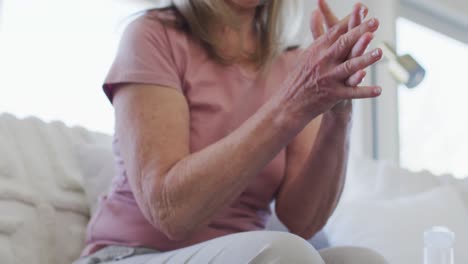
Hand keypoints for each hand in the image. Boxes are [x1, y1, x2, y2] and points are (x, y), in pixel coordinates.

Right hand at [279, 3, 381, 123]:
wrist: (290, 103)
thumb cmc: (300, 78)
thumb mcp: (307, 53)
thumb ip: (317, 33)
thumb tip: (315, 11)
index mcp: (318, 50)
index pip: (336, 31)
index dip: (351, 20)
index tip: (365, 9)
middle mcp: (323, 61)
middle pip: (344, 44)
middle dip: (360, 32)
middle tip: (375, 22)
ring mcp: (329, 78)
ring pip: (349, 66)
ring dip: (365, 59)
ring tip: (380, 52)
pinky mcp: (333, 94)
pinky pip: (352, 93)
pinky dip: (365, 92)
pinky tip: (378, 90)